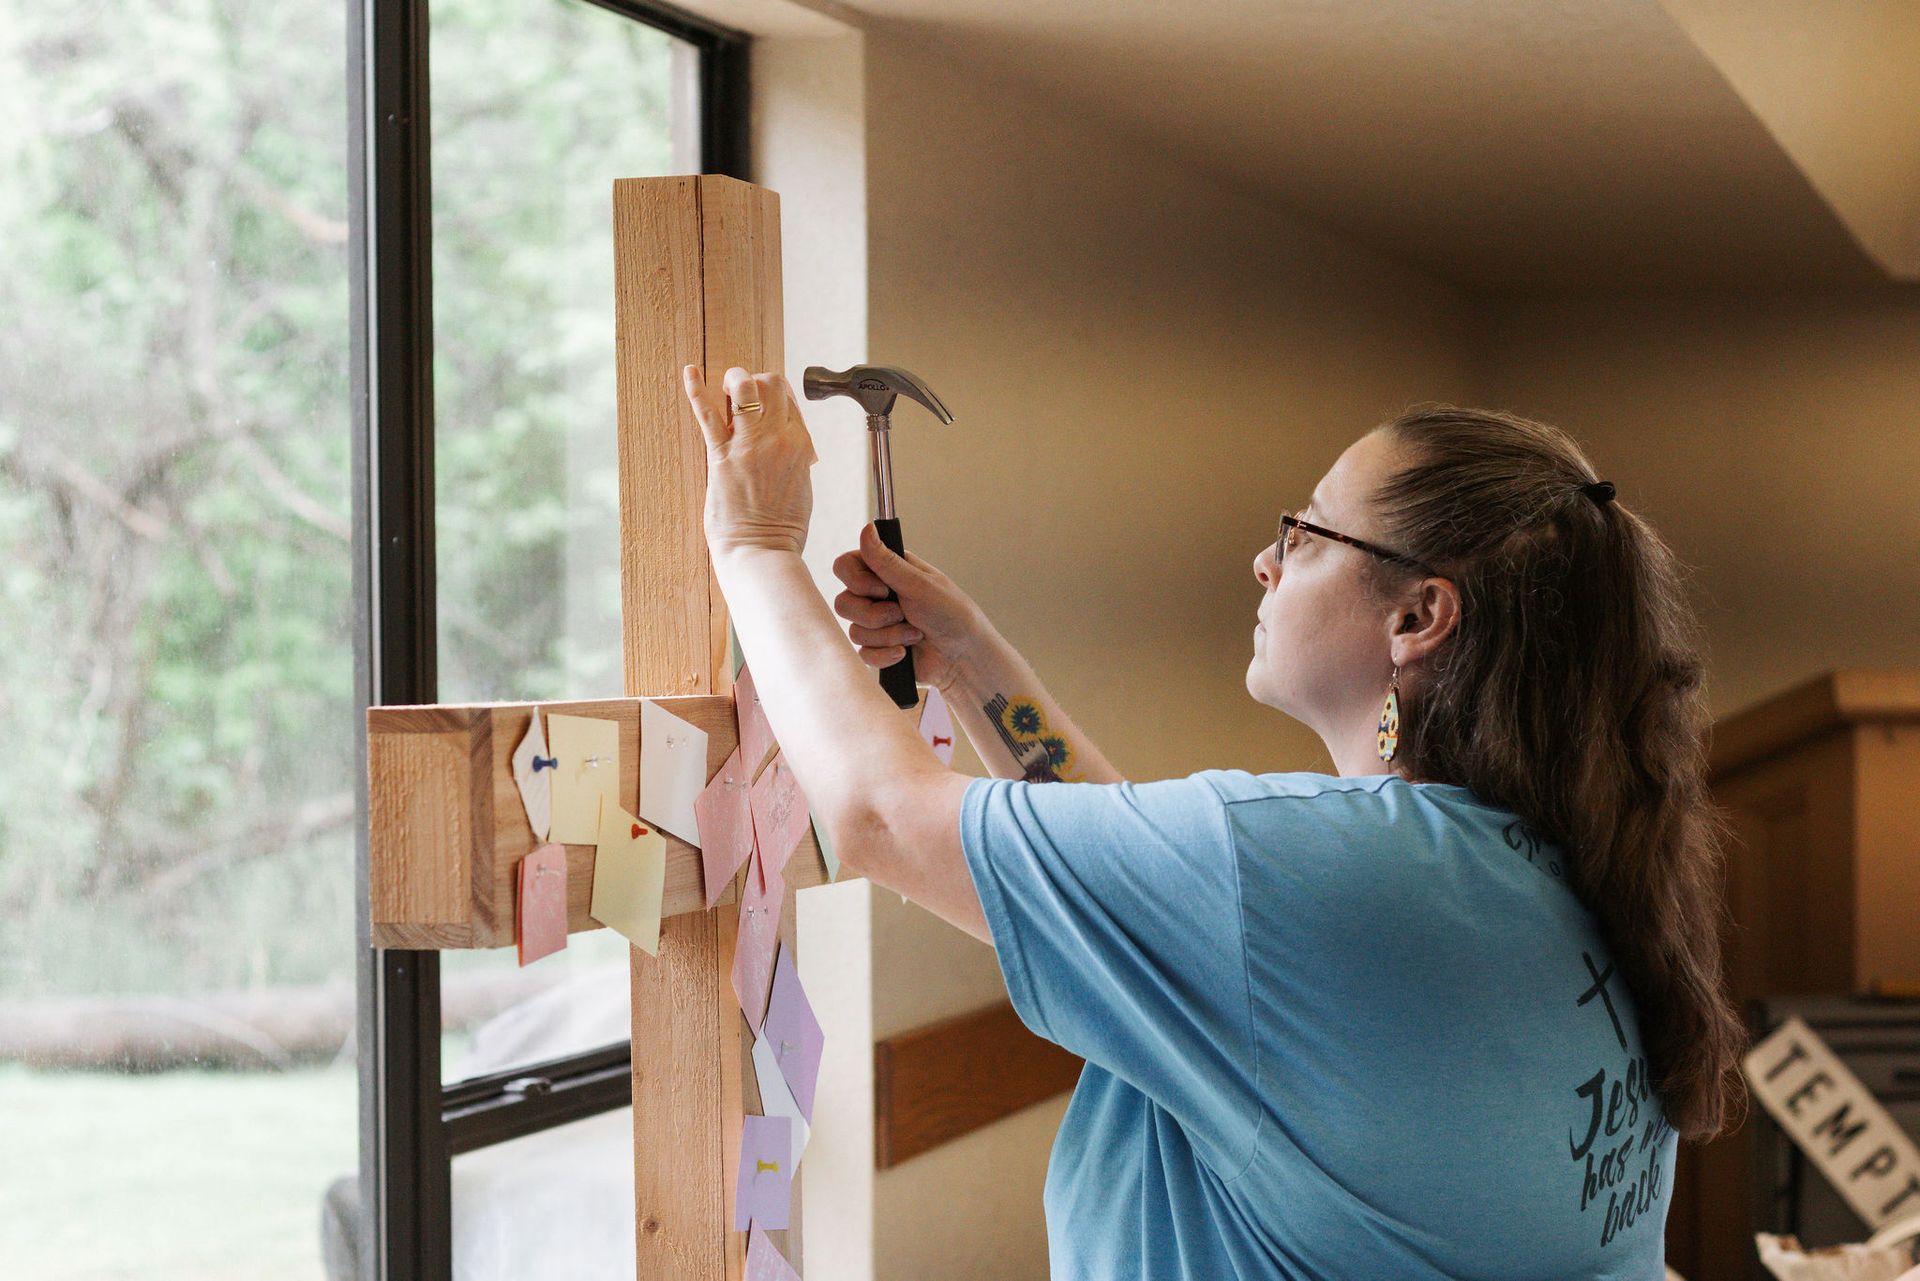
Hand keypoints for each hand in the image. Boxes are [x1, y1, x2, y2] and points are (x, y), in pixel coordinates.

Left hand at [681, 364, 817, 557]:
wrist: (763, 551)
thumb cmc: (782, 528)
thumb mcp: (802, 486)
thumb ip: (796, 460)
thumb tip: (791, 447)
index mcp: (800, 445)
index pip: (788, 398)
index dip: (774, 395)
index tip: (763, 404)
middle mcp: (778, 437)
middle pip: (770, 383)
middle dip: (755, 381)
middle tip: (742, 395)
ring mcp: (750, 444)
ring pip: (745, 387)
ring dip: (734, 380)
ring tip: (726, 389)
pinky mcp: (722, 455)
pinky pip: (707, 413)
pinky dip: (696, 389)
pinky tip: (690, 372)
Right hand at [833, 523, 985, 693]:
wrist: (963, 655)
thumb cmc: (951, 613)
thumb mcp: (918, 584)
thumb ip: (886, 561)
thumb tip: (867, 529)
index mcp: (886, 570)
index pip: (845, 566)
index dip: (856, 581)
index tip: (883, 590)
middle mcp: (877, 594)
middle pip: (843, 603)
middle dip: (874, 615)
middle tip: (901, 614)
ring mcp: (876, 623)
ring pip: (854, 630)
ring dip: (888, 635)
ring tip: (914, 634)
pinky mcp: (878, 648)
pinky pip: (863, 653)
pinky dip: (886, 655)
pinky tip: (905, 651)